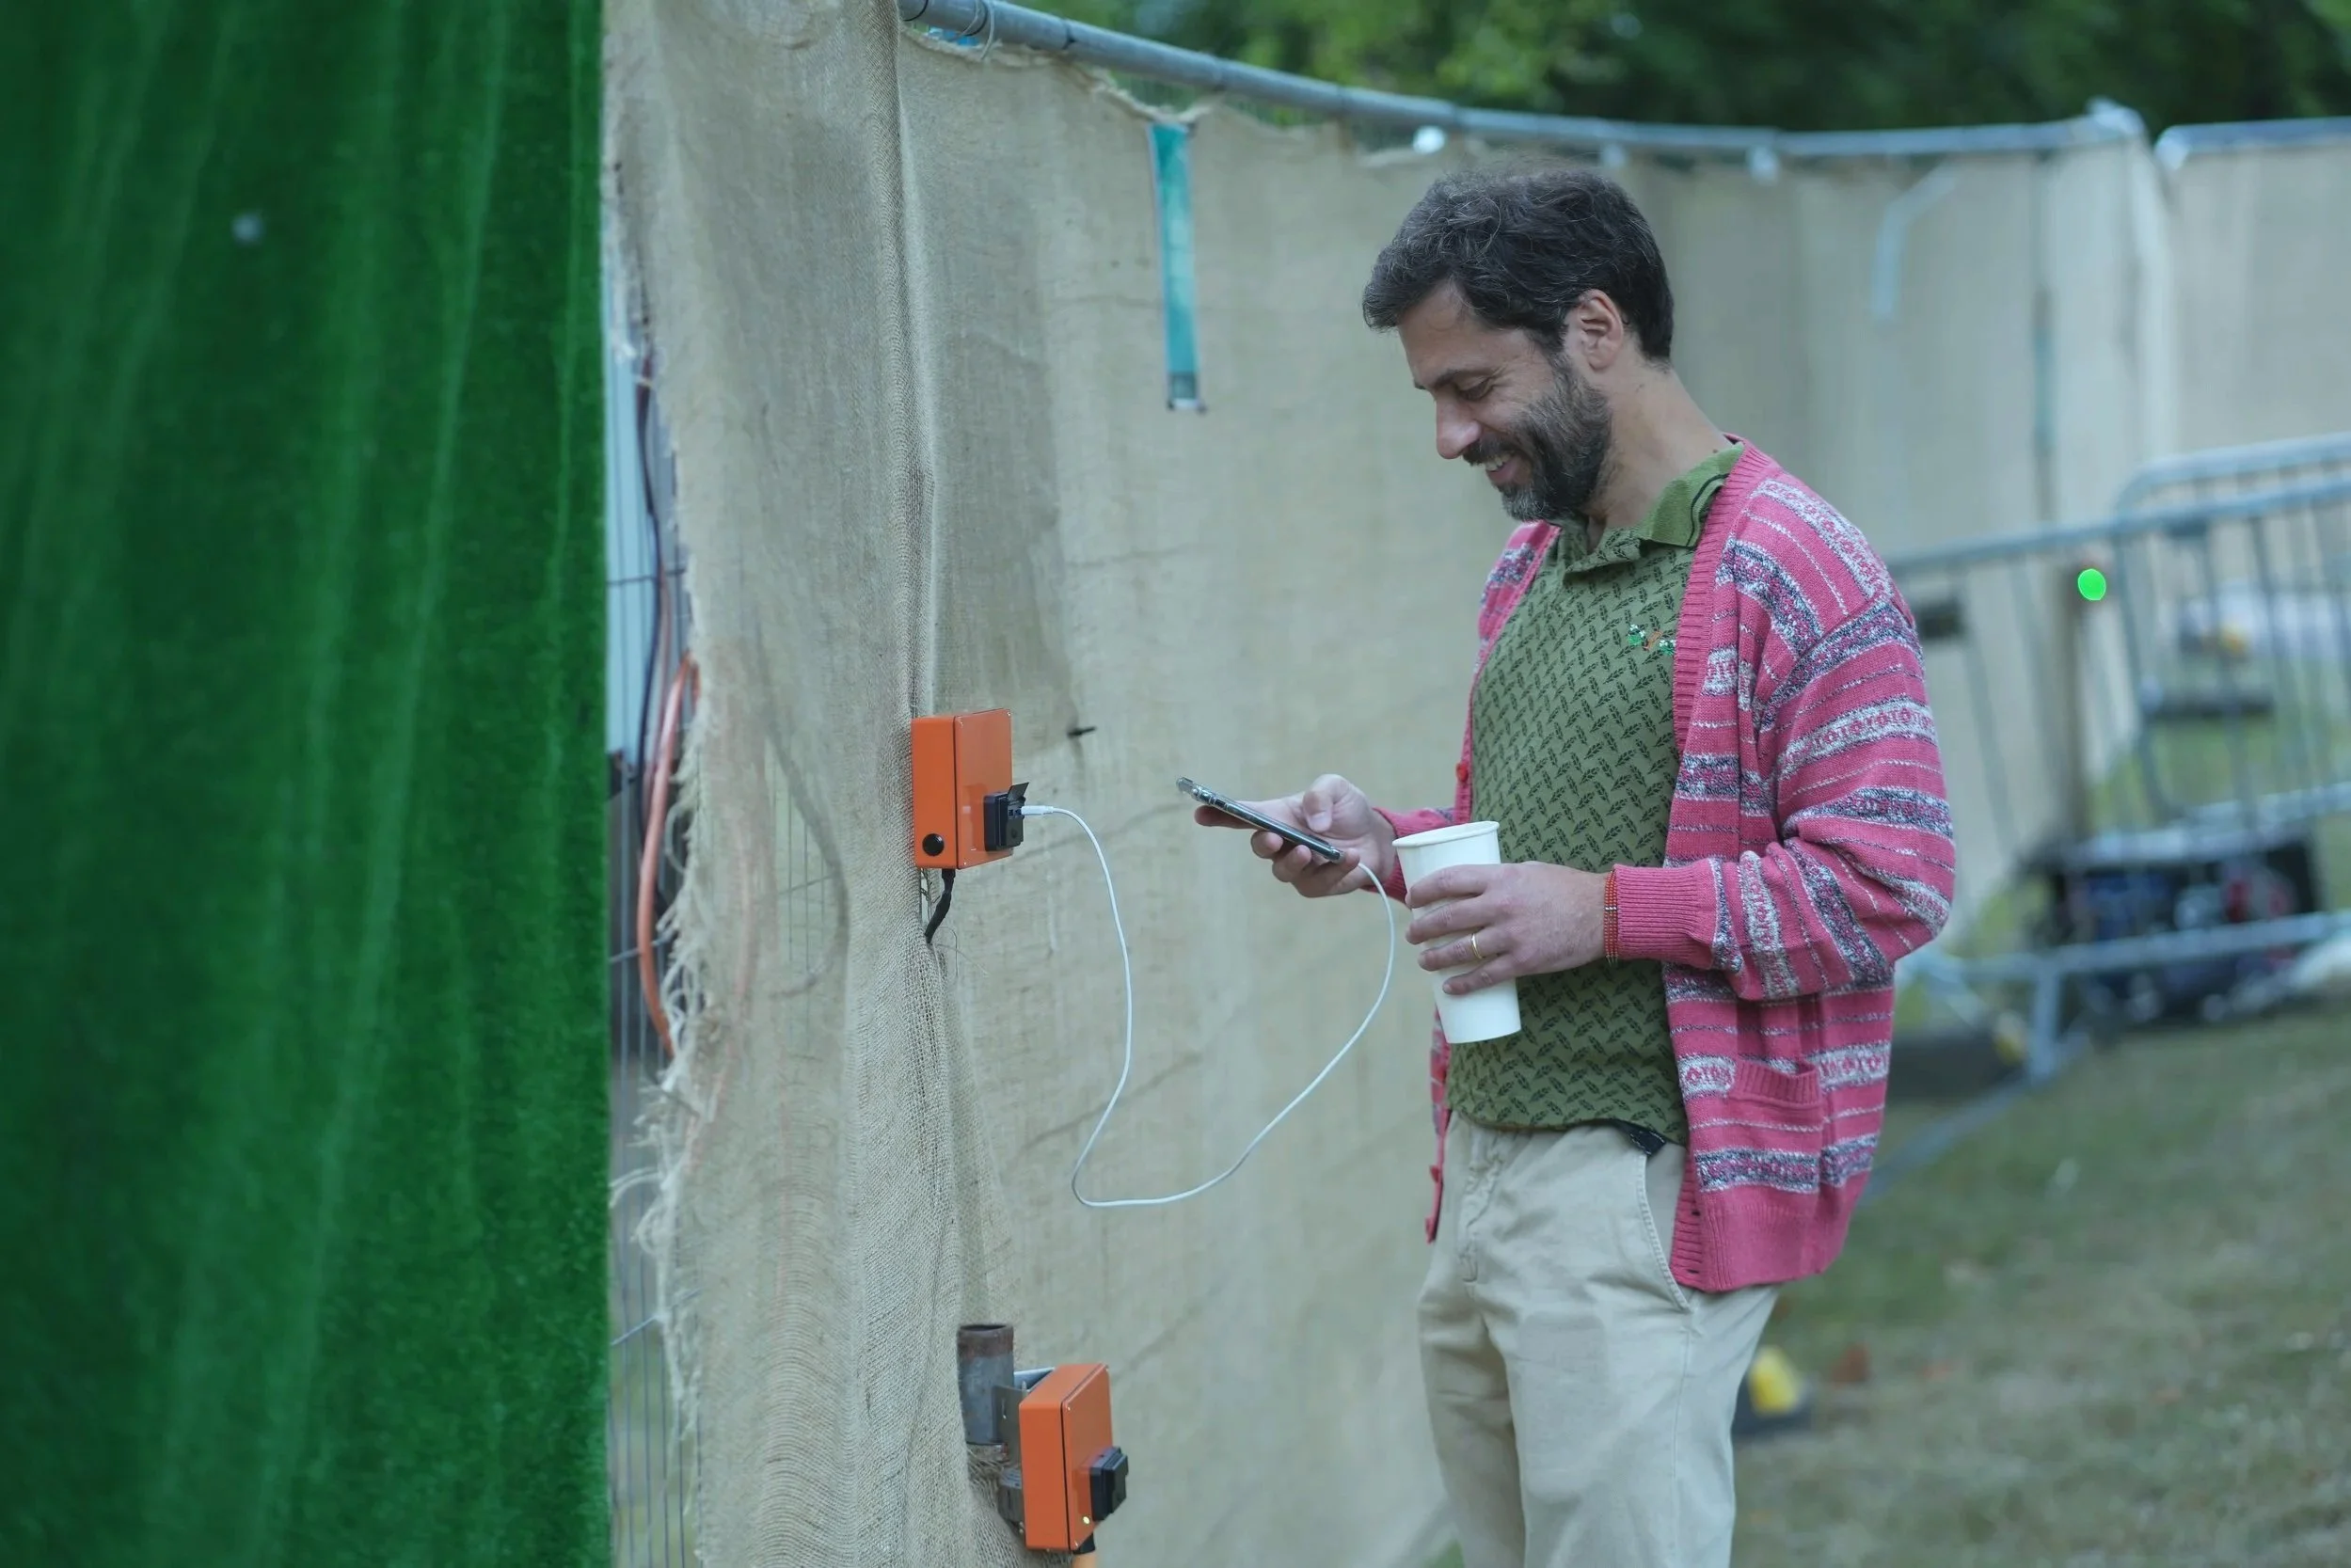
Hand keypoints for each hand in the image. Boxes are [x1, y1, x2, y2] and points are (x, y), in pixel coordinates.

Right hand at [1192, 773, 1394, 897]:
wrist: (1376, 838)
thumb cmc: (1348, 810)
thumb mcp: (1337, 789)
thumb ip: (1320, 795)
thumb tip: (1313, 823)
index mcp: (1278, 815)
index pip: (1242, 815)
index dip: (1218, 815)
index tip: (1201, 812)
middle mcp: (1281, 842)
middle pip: (1258, 846)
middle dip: (1262, 843)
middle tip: (1275, 838)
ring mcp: (1296, 866)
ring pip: (1281, 871)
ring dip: (1293, 861)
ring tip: (1309, 851)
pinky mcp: (1315, 885)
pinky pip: (1316, 883)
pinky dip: (1334, 869)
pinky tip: (1350, 857)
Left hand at [1404, 862, 1606, 992]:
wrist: (1603, 912)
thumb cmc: (1566, 887)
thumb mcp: (1528, 870)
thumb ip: (1499, 879)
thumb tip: (1469, 888)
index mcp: (1500, 878)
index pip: (1448, 880)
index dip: (1424, 890)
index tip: (1413, 899)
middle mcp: (1500, 905)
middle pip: (1447, 918)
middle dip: (1423, 929)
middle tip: (1414, 934)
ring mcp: (1511, 936)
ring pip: (1461, 950)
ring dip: (1435, 958)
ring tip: (1424, 961)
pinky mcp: (1524, 961)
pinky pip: (1485, 976)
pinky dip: (1464, 984)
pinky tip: (1450, 988)